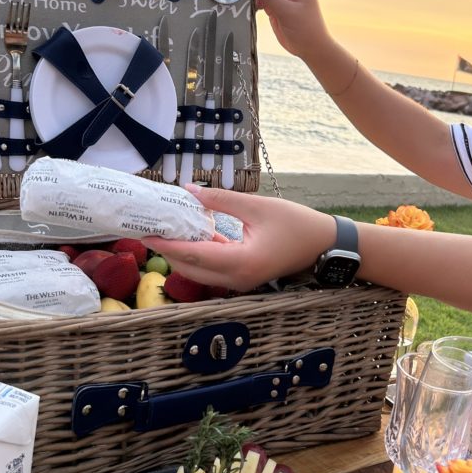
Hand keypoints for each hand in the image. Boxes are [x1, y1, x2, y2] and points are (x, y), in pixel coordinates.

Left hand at [146, 185, 335, 291]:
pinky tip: (191, 234)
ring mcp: (241, 281)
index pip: (194, 255)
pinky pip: (214, 268)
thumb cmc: (297, 224)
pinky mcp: (244, 277)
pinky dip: (200, 254)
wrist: (325, 245)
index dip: (168, 244)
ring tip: (165, 230)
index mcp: (242, 262)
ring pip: (201, 271)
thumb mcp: (258, 206)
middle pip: (192, 268)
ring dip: (182, 253)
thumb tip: (188, 190)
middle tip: (149, 229)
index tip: (146, 232)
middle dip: (169, 249)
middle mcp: (238, 279)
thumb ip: (221, 199)